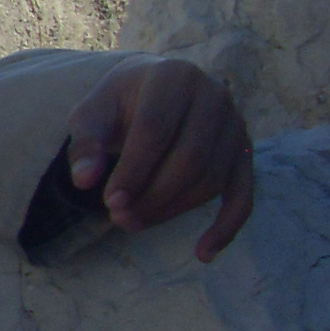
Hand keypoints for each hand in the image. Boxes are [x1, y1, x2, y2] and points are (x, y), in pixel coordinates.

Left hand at [65, 59, 252, 261]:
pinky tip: (203, 252)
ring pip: (211, 179)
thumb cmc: (119, 104)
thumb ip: (85, 143)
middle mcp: (214, 95)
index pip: (155, 131)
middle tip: (119, 218)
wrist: (155, 89)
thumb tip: (84, 181)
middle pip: (189, 159)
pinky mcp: (245, 151)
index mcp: (173, 77)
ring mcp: (235, 124)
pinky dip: (226, 226)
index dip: (133, 171)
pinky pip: (243, 194)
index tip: (109, 202)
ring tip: (134, 224)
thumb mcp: (92, 114)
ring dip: (173, 210)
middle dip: (152, 195)